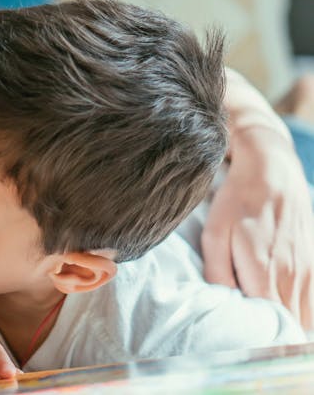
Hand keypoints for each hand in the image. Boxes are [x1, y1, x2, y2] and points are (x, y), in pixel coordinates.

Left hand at [202, 124, 313, 328]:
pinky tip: (281, 308)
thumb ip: (218, 273)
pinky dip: (301, 312)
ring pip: (306, 316)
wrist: (271, 171)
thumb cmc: (237, 202)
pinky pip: (312, 301)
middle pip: (293, 326)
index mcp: (266, 272)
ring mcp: (309, 270)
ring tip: (268, 327)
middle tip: (256, 341)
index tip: (248, 346)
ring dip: (290, 326)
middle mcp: (293, 275)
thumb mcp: (214, 235)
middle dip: (277, 338)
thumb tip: (224, 304)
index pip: (273, 324)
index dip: (263, 341)